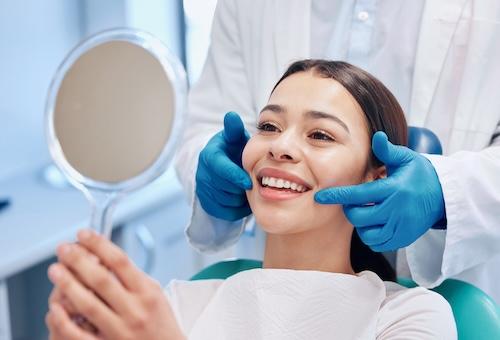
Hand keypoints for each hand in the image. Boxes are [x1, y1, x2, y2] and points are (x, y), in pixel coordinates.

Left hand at [46, 229, 184, 339]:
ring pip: (88, 304)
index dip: (99, 245)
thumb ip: (133, 277)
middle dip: (79, 260)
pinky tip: (54, 308)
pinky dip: (64, 321)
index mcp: (147, 292)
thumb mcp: (155, 294)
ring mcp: (120, 330)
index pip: (120, 261)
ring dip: (68, 284)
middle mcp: (134, 310)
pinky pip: (79, 335)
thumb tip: (104, 256)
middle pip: (101, 279)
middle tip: (64, 249)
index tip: (83, 235)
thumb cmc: (160, 324)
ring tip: (55, 270)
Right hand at [196, 111, 251, 220]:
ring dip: (240, 198)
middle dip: (240, 188)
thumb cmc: (233, 150)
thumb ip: (234, 129)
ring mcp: (203, 190)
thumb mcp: (234, 138)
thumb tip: (231, 115)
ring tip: (248, 189)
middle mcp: (202, 173)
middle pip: (224, 188)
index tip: (249, 182)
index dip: (234, 177)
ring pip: (226, 201)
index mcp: (209, 156)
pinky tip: (243, 199)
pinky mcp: (206, 204)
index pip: (220, 169)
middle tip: (253, 183)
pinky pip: (225, 212)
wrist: (223, 165)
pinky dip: (237, 209)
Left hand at [314, 131, 444, 251]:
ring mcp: (401, 227)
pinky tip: (375, 223)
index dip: (337, 196)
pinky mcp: (404, 239)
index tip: (320, 197)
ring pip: (366, 234)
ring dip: (361, 224)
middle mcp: (396, 211)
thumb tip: (376, 136)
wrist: (444, 196)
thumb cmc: (419, 174)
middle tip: (355, 202)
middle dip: (350, 209)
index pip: (358, 195)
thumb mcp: (406, 158)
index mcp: (393, 189)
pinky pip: (378, 244)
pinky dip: (371, 236)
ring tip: (367, 211)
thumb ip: (387, 150)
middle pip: (359, 217)